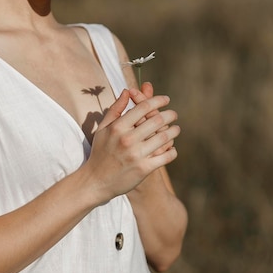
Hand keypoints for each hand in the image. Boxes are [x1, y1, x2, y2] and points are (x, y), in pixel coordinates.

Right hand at [86, 88, 179, 202]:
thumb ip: (115, 109)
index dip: (158, 100)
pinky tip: (172, 147)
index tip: (166, 99)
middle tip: (174, 114)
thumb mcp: (103, 128)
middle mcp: (128, 139)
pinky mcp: (144, 169)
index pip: (143, 107)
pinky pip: (166, 156)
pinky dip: (172, 150)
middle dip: (170, 115)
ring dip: (174, 131)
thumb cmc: (100, 152)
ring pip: (164, 138)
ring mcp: (137, 154)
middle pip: (157, 120)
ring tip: (176, 129)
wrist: (96, 181)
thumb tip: (127, 91)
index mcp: (118, 127)